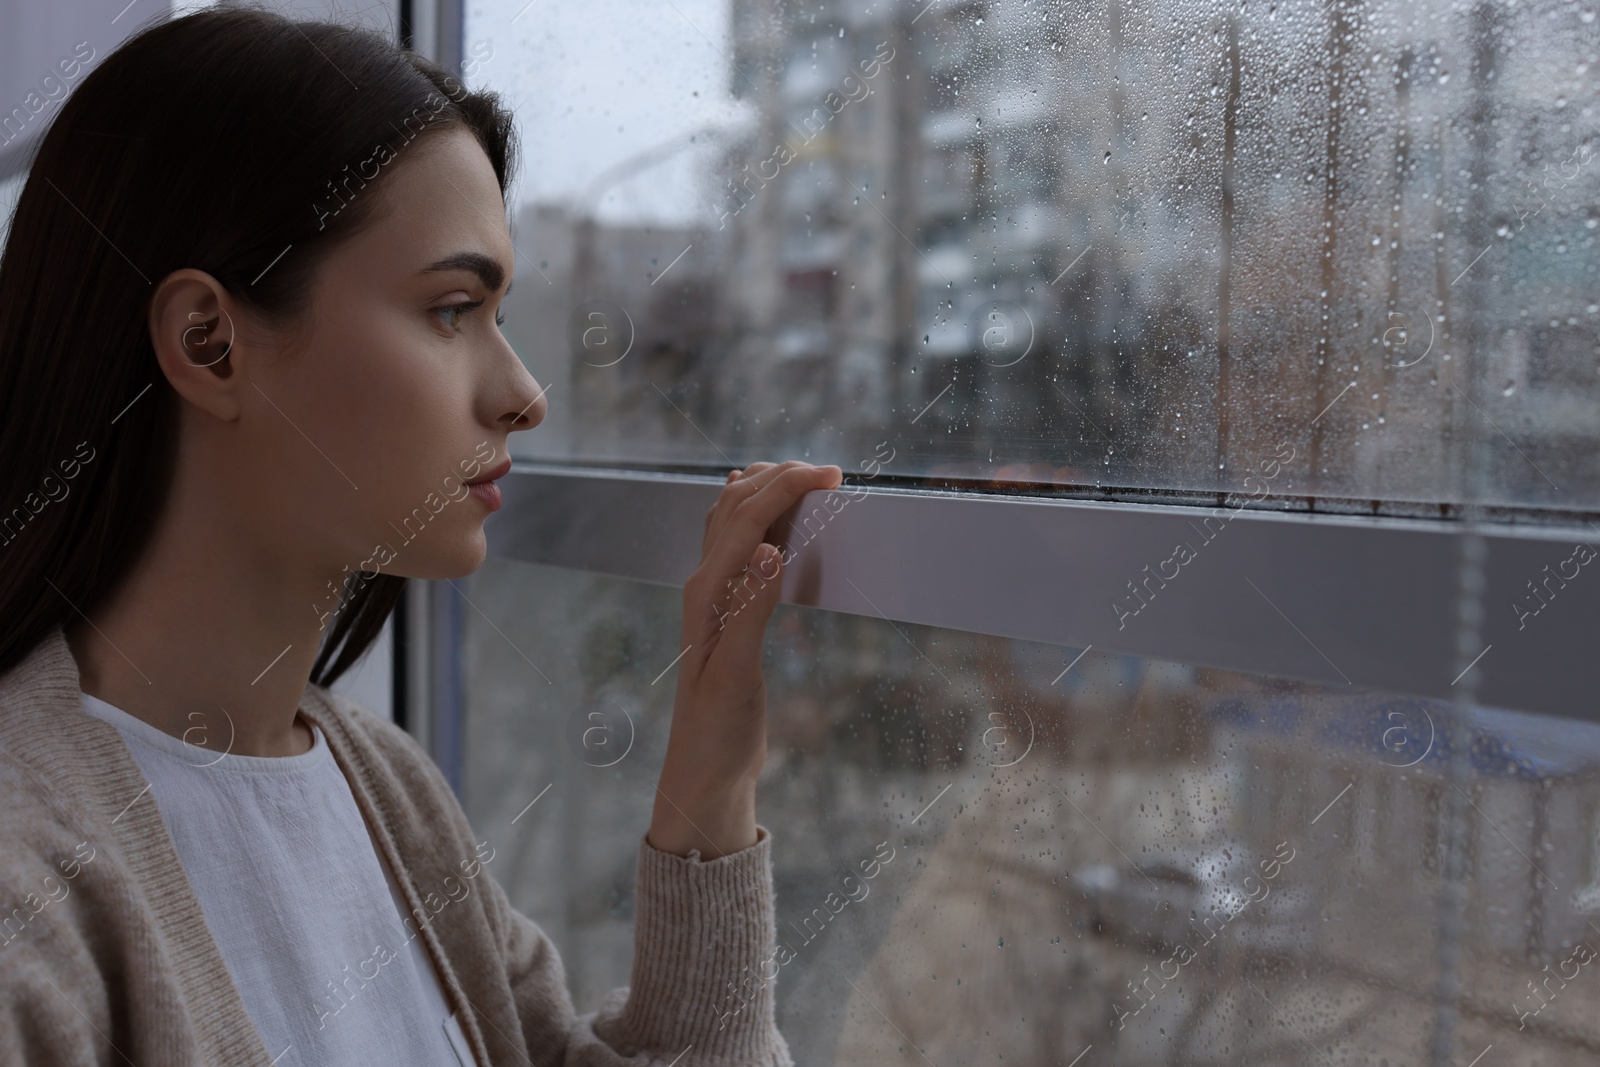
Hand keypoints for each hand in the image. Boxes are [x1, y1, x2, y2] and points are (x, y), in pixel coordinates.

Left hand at [647, 461, 841, 858]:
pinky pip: (736, 543)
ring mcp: (710, 595)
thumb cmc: (718, 731)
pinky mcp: (724, 609)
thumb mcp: (737, 675)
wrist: (702, 771)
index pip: (748, 518)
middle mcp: (703, 585)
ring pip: (731, 518)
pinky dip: (757, 515)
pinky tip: (767, 515)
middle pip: (736, 505)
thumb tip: (772, 548)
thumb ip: (752, 609)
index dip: (788, 487)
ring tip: (803, 476)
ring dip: (765, 488)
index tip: (832, 475)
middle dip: (780, 476)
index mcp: (707, 593)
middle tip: (830, 472)